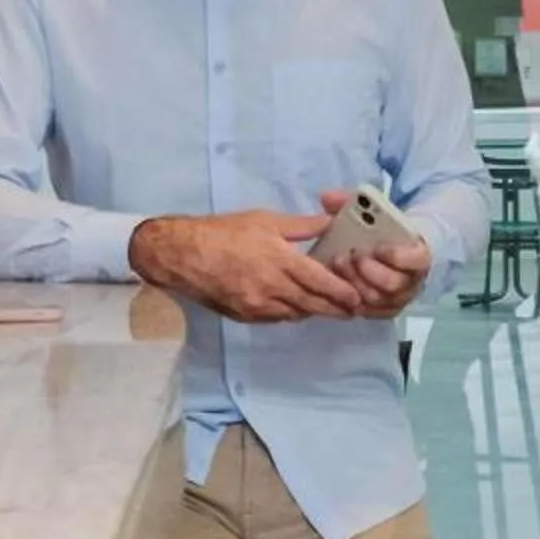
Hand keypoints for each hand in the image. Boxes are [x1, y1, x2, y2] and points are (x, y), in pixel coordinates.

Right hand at [129, 210, 365, 323]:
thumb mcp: (264, 220)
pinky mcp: (245, 316)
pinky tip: (296, 305)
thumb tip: (329, 223)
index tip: (358, 297)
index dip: (342, 292)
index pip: (320, 283)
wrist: (181, 255)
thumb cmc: (223, 232)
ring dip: (313, 311)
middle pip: (312, 305)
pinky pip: (276, 319)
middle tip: (352, 309)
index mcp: (278, 261)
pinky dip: (290, 313)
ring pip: (295, 315)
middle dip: (335, 309)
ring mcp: (257, 306)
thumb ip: (301, 226)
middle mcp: (271, 288)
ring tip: (328, 306)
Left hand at [317, 188, 431, 319]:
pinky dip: (350, 299)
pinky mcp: (383, 311)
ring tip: (338, 264)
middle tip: (351, 255)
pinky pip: (366, 312)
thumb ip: (352, 203)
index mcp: (419, 255)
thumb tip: (327, 198)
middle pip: (393, 284)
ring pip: (376, 299)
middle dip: (369, 271)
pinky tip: (336, 284)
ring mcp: (398, 298)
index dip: (398, 256)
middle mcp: (412, 281)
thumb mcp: (374, 212)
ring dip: (355, 283)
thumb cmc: (385, 231)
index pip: (418, 261)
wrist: (397, 250)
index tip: (377, 246)